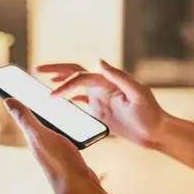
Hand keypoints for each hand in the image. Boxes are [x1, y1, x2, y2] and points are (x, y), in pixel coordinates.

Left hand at [4, 98, 135, 193]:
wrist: (80, 187)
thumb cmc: (60, 160)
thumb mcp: (40, 134)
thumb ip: (25, 118)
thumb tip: (7, 99)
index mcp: (33, 135)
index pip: (22, 112)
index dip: (17, 96)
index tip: (12, 81)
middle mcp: (40, 142)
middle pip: (36, 117)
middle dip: (34, 102)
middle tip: (32, 86)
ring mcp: (53, 147)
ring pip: (51, 125)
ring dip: (52, 113)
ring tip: (54, 100)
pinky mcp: (67, 152)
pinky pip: (64, 133)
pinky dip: (66, 124)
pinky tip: (73, 121)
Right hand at [35, 60, 168, 147]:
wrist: (157, 132)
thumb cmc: (151, 114)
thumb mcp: (138, 94)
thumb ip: (119, 77)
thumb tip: (98, 61)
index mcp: (109, 80)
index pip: (81, 78)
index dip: (64, 86)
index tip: (50, 97)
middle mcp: (102, 85)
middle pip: (74, 72)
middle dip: (55, 69)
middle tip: (36, 69)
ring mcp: (100, 97)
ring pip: (75, 84)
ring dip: (59, 81)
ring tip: (42, 80)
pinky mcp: (100, 109)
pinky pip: (80, 100)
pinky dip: (67, 99)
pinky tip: (57, 102)